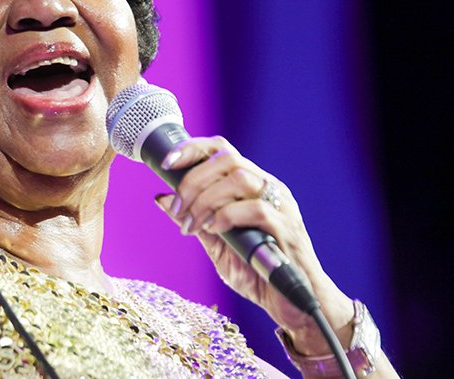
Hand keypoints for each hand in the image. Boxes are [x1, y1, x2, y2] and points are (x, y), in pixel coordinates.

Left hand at [155, 136, 354, 354]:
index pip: (223, 150)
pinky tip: (214, 230)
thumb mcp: (215, 243)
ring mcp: (280, 205)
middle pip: (228, 159)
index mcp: (252, 186)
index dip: (193, 150)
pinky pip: (255, 209)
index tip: (166, 164)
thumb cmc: (256, 272)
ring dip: (206, 199)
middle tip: (179, 208)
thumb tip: (162, 198)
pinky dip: (227, 216)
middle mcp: (268, 188)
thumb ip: (193, 219)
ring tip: (192, 224)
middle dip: (194, 180)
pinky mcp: (287, 227)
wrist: (292, 304)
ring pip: (240, 179)